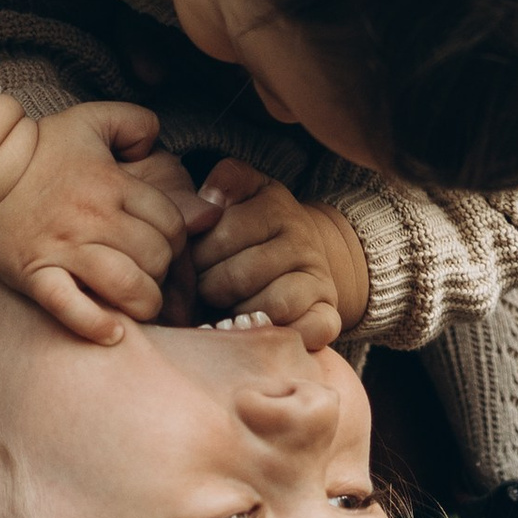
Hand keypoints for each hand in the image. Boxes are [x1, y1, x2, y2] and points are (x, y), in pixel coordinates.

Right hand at [0, 99, 191, 344]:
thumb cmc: (41, 146)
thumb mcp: (93, 119)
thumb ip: (135, 123)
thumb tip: (159, 143)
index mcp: (113, 184)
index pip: (171, 225)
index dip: (177, 242)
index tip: (164, 247)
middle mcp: (94, 218)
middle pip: (155, 259)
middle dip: (163, 273)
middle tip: (152, 275)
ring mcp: (64, 249)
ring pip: (126, 286)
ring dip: (144, 303)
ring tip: (140, 304)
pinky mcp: (36, 274)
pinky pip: (71, 308)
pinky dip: (96, 325)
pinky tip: (113, 333)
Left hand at [187, 157, 369, 354]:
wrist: (305, 253)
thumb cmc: (255, 227)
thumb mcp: (243, 192)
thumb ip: (226, 182)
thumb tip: (210, 199)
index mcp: (276, 208)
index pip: (225, 233)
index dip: (197, 254)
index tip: (188, 262)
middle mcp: (302, 242)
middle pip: (240, 275)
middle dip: (208, 288)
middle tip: (198, 291)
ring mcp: (318, 280)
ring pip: (272, 305)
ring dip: (237, 315)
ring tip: (222, 311)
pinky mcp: (329, 315)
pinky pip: (309, 331)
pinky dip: (280, 335)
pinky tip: (255, 331)